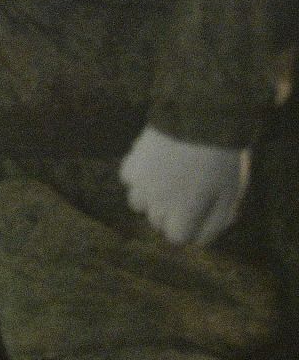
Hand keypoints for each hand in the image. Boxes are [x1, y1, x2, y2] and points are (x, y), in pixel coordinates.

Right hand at [119, 125, 249, 245]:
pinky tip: (154, 165)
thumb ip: (216, 222)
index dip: (189, 228)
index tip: (199, 215)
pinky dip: (139, 177)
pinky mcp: (130, 163)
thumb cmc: (220, 161)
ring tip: (168, 182)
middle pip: (157, 222)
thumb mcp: (229, 195)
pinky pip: (129, 179)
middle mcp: (155, 204)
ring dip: (151, 198)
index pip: (176, 238)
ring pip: (138, 204)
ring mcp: (140, 184)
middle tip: (188, 194)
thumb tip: (200, 240)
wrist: (198, 120)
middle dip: (171, 214)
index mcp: (181, 214)